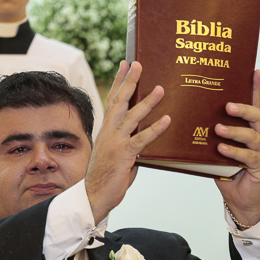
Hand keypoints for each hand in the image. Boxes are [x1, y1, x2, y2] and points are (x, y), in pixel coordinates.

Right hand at [84, 61, 171, 223]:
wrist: (93, 196)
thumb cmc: (107, 177)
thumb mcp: (118, 156)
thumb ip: (131, 145)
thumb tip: (146, 140)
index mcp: (106, 130)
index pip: (112, 100)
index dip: (119, 81)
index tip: (126, 64)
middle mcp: (108, 132)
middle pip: (118, 101)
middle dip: (129, 81)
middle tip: (138, 64)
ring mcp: (114, 143)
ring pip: (131, 117)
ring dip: (146, 102)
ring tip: (160, 89)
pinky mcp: (123, 155)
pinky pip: (141, 139)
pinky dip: (154, 129)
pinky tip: (166, 120)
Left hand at [215, 70, 259, 225]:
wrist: (240, 200)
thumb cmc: (227, 172)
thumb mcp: (214, 150)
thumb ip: (207, 135)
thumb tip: (181, 119)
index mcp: (248, 128)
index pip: (253, 104)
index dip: (255, 88)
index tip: (255, 71)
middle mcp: (259, 136)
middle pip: (257, 116)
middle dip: (243, 108)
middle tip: (227, 106)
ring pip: (254, 135)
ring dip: (235, 131)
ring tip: (218, 129)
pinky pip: (249, 156)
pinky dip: (235, 152)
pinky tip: (222, 150)